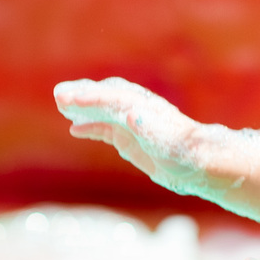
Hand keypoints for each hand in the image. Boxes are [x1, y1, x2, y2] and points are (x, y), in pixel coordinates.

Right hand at [54, 77, 211, 185]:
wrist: (200, 164)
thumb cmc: (186, 152)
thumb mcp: (167, 142)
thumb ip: (149, 128)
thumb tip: (131, 114)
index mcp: (146, 107)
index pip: (113, 97)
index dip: (90, 97)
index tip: (66, 98)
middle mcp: (138, 111)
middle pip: (107, 96)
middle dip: (84, 95)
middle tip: (59, 95)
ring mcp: (134, 124)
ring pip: (103, 110)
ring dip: (83, 107)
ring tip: (60, 105)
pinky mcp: (131, 139)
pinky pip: (106, 128)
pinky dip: (90, 126)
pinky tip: (74, 128)